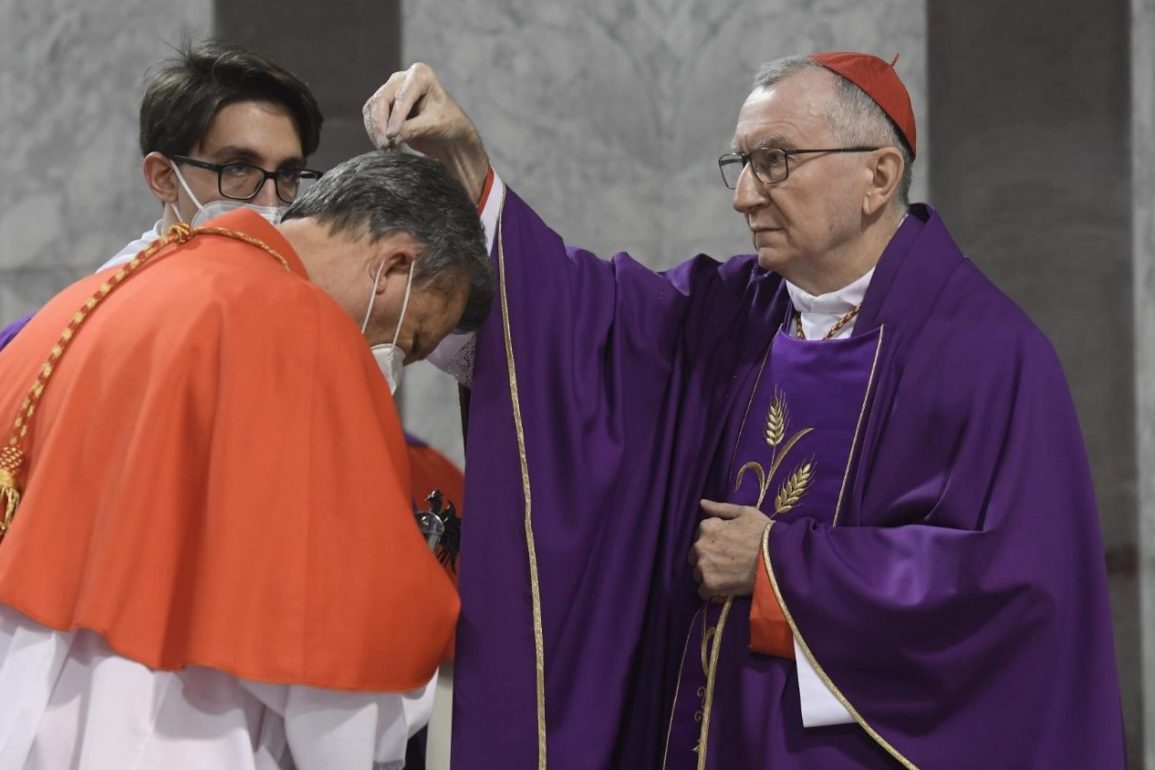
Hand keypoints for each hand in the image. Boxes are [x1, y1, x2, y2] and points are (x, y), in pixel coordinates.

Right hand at [362, 63, 489, 200]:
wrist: (449, 135)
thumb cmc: (449, 124)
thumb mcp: (435, 125)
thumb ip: (414, 128)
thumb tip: (393, 135)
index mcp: (420, 75)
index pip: (402, 95)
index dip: (395, 116)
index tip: (392, 136)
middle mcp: (402, 79)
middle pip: (381, 99)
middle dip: (380, 124)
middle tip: (385, 145)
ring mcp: (392, 91)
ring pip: (372, 108)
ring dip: (375, 130)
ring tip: (386, 148)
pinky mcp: (385, 106)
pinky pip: (371, 117)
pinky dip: (374, 132)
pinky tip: (384, 146)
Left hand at [690, 500, 770, 599]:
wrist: (778, 559)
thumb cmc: (764, 533)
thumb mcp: (746, 513)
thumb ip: (721, 508)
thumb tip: (702, 503)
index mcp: (707, 527)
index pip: (701, 534)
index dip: (715, 540)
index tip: (728, 545)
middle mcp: (700, 546)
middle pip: (696, 554)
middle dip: (707, 557)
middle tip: (727, 561)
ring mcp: (703, 566)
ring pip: (698, 572)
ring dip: (708, 574)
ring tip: (727, 575)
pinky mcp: (710, 585)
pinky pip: (702, 591)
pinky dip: (711, 590)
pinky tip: (725, 587)